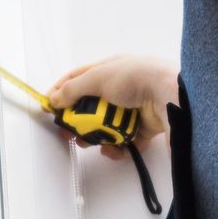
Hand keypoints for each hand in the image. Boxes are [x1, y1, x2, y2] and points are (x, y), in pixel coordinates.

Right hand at [46, 55, 177, 158]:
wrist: (168, 94)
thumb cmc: (136, 77)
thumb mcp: (96, 78)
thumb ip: (72, 90)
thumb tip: (55, 99)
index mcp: (109, 70)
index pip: (78, 79)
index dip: (61, 92)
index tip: (49, 107)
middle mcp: (120, 88)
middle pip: (91, 108)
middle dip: (78, 122)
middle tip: (68, 133)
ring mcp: (132, 109)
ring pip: (106, 127)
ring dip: (97, 137)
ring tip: (91, 142)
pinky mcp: (143, 128)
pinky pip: (124, 142)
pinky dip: (117, 147)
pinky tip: (113, 148)